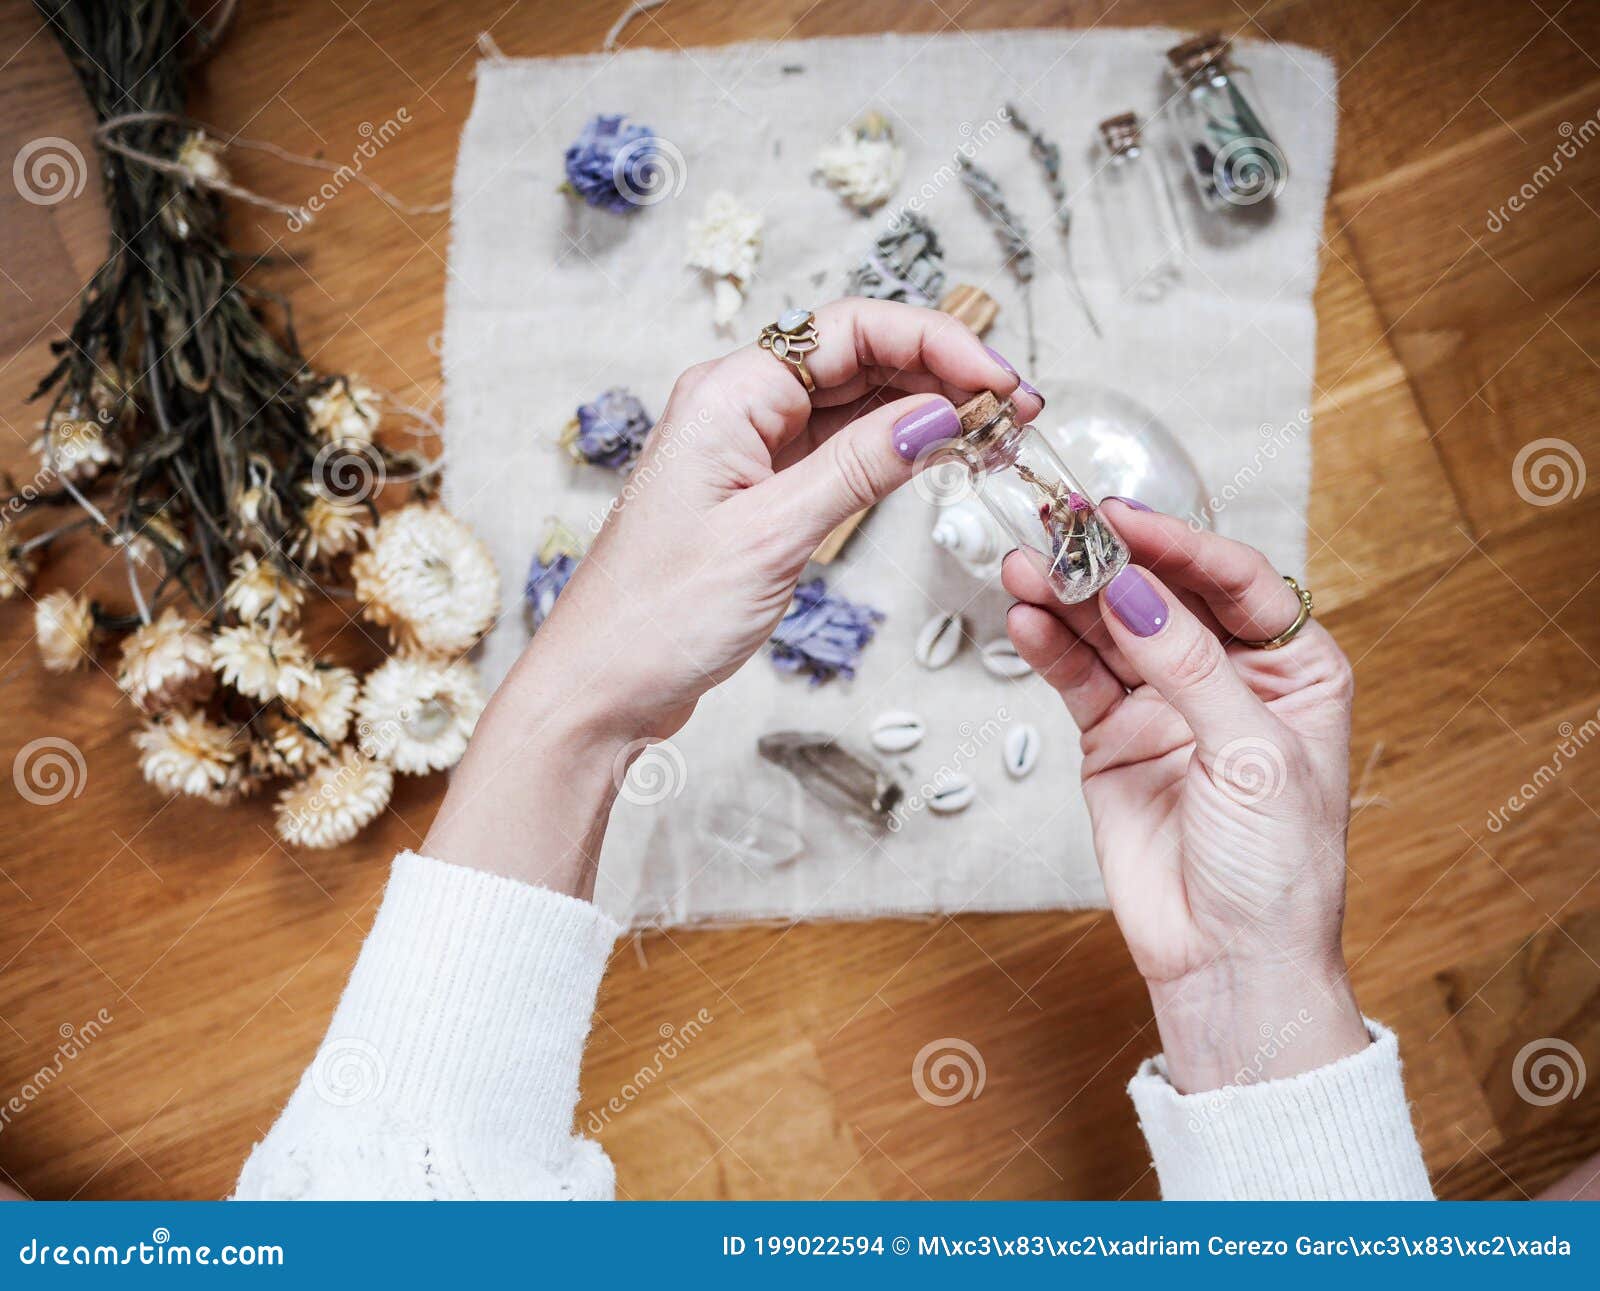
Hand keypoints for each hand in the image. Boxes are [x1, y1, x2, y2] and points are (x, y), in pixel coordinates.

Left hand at [525, 298, 1039, 740]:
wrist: (602, 686)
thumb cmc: (660, 615)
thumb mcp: (773, 535)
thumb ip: (859, 467)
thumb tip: (938, 415)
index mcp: (729, 393)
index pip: (849, 330)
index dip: (935, 343)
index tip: (997, 382)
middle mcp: (738, 406)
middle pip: (857, 357)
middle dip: (940, 372)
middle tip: (1017, 410)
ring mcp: (749, 449)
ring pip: (854, 403)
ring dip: (924, 409)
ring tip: (994, 433)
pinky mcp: (759, 493)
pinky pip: (837, 449)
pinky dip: (892, 450)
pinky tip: (939, 457)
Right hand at [1004, 502, 1368, 1091]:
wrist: (1228, 964)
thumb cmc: (1278, 870)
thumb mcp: (1252, 756)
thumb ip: (1188, 668)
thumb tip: (1134, 591)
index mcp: (1294, 668)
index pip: (1236, 582)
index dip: (1180, 544)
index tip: (1122, 519)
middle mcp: (1227, 676)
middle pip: (1163, 595)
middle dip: (1111, 562)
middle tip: (1058, 529)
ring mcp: (1165, 704)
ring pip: (1110, 630)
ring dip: (1067, 597)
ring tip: (1023, 567)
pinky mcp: (1113, 737)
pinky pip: (1077, 678)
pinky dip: (1050, 648)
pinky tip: (1025, 620)